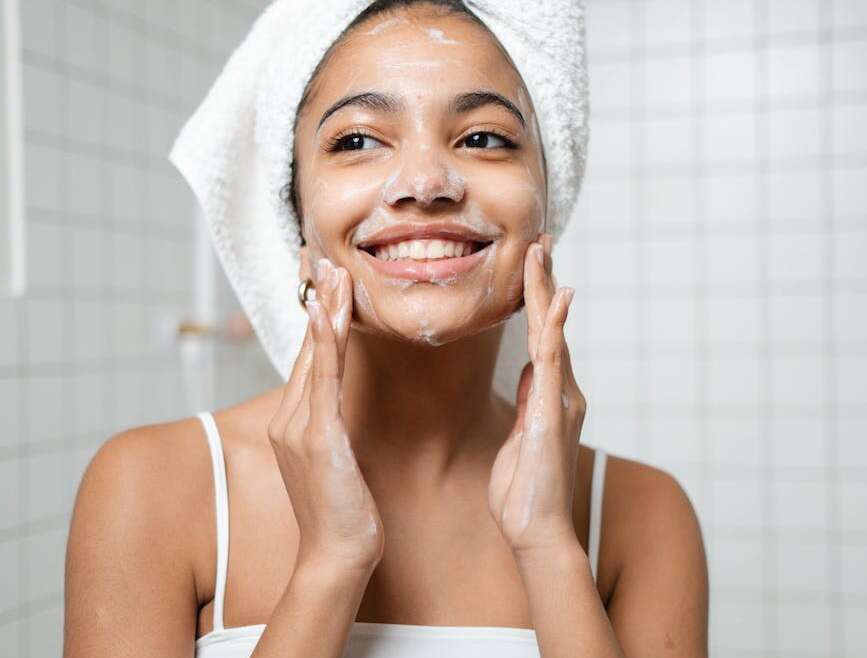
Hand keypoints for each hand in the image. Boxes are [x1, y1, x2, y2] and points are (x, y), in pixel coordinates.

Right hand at [267, 258, 383, 572]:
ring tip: (331, 270)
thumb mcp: (335, 460)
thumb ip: (331, 426)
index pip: (309, 357)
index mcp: (295, 421)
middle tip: (320, 256)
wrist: (336, 554)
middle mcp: (290, 417)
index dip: (316, 316)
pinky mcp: (316, 437)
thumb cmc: (342, 511)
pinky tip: (326, 313)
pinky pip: (323, 379)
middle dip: (315, 299)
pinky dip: (324, 342)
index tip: (321, 280)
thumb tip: (339, 406)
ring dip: (323, 309)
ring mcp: (299, 426)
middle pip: (307, 346)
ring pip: (314, 354)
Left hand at [488, 233, 586, 558]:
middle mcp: (560, 390)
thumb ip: (530, 400)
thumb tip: (531, 370)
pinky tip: (555, 298)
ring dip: (546, 291)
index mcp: (548, 394)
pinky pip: (553, 360)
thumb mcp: (521, 435)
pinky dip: (554, 326)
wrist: (536, 530)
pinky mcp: (553, 411)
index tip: (532, 265)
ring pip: (551, 333)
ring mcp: (559, 398)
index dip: (535, 299)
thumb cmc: (525, 491)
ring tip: (542, 252)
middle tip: (541, 241)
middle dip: (544, 282)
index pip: (541, 336)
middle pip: (549, 325)